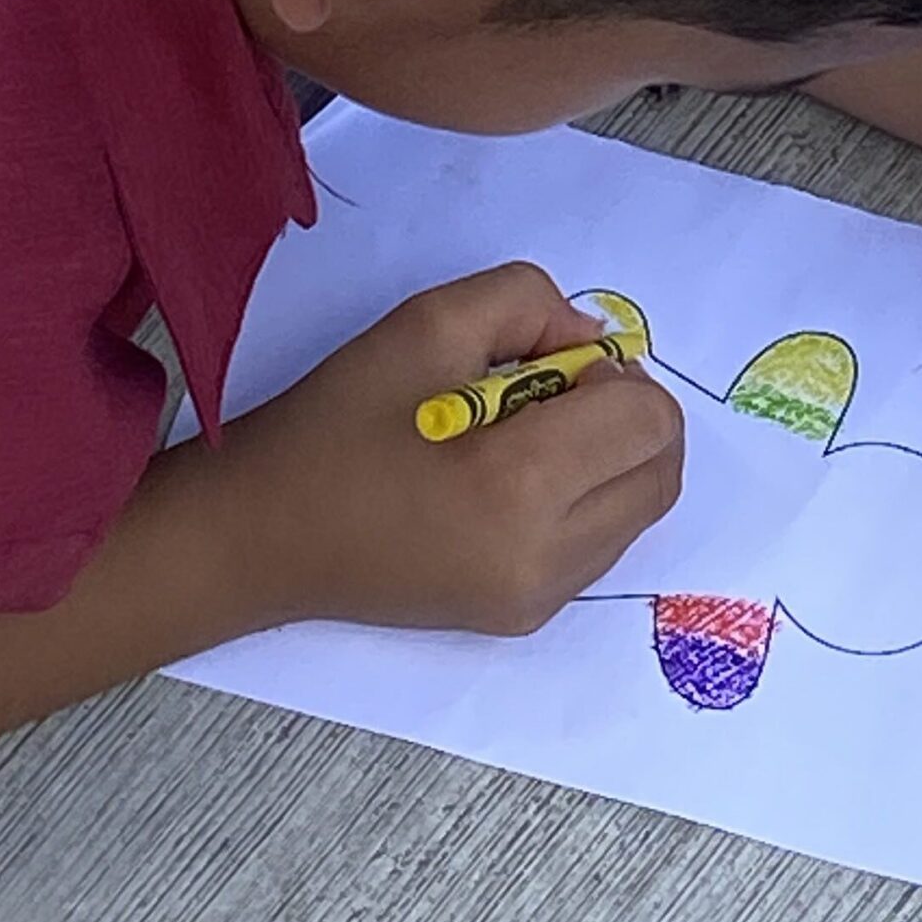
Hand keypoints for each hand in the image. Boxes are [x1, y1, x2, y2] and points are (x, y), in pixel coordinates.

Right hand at [209, 261, 684, 634]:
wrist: (259, 539)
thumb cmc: (331, 428)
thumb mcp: (423, 325)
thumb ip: (524, 303)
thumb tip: (589, 340)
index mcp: (519, 486)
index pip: (647, 420)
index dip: (609, 372)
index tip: (541, 363)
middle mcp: (546, 558)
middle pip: (662, 470)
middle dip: (625, 414)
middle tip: (544, 390)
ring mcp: (539, 599)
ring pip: (641, 509)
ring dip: (608, 457)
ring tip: (519, 434)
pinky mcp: (523, 618)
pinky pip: (602, 544)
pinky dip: (585, 498)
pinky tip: (507, 478)